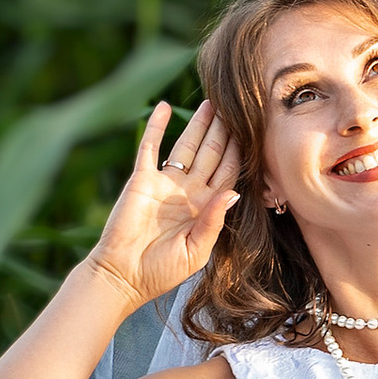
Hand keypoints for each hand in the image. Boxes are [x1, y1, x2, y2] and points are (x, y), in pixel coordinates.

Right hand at [88, 99, 241, 307]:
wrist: (123, 275)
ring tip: (211, 103)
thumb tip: (234, 194)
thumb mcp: (196, 251)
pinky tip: (164, 107)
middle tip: (236, 107)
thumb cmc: (161, 270)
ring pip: (186, 146)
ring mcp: (165, 183)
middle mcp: (188, 191)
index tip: (254, 132)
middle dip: (223, 132)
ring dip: (198, 125)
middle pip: (212, 154)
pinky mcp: (142, 179)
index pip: (228, 173)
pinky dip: (156, 127)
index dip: (240, 153)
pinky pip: (150, 147)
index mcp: (206, 208)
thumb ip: (214, 221)